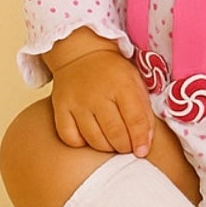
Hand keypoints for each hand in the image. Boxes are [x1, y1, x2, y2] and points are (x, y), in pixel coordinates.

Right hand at [48, 35, 154, 156]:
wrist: (82, 55)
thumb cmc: (114, 72)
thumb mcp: (136, 82)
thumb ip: (143, 110)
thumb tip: (145, 143)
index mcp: (122, 84)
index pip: (134, 118)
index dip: (140, 139)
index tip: (142, 151)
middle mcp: (98, 94)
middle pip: (114, 133)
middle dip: (125, 146)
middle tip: (128, 146)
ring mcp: (77, 103)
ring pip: (94, 139)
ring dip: (107, 147)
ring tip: (113, 143)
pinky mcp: (60, 109)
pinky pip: (70, 138)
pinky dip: (82, 143)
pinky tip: (91, 137)